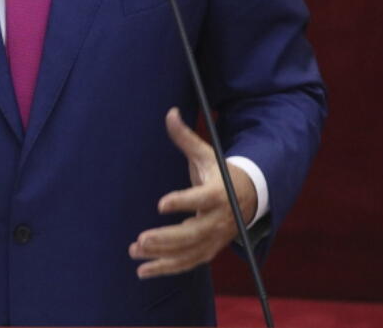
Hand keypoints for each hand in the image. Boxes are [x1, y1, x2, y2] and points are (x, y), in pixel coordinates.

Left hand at [128, 108, 256, 278]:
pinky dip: (165, 269)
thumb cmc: (219, 173)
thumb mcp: (206, 154)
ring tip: (135, 250)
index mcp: (218, 193)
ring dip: (161, 256)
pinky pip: (186, 264)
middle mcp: (218, 220)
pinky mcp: (208, 251)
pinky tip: (143, 270)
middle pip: (193, 234)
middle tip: (141, 238)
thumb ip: (185, 138)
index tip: (161, 203)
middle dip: (166, 238)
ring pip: (188, 252)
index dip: (183, 201)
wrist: (247, 197)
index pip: (201, 199)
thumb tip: (170, 112)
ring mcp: (214, 239)